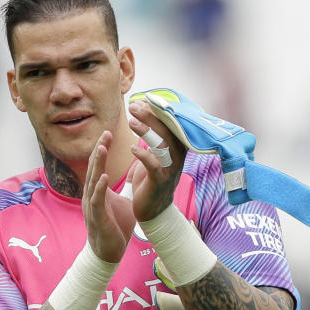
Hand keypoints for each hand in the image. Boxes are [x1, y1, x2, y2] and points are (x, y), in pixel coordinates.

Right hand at [83, 130, 135, 261]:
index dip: (103, 149)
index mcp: (99, 190)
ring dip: (97, 165)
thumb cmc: (116, 225)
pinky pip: (97, 201)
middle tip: (105, 133)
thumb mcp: (125, 200)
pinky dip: (100, 189)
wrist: (110, 251)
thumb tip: (138, 169)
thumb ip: (129, 184)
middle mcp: (93, 195)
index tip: (108, 133)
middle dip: (99, 150)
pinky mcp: (97, 218)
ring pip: (93, 181)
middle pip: (94, 168)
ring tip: (102, 149)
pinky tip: (104, 178)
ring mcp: (93, 206)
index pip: (99, 165)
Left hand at [127, 100, 186, 221]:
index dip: (157, 111)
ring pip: (162, 145)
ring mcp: (171, 169)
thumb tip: (144, 111)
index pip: (171, 124)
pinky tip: (132, 147)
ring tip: (131, 122)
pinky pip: (153, 165)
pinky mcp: (160, 181)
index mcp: (178, 148)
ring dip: (146, 131)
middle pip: (167, 130)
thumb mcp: (156, 154)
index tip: (141, 100)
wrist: (154, 209)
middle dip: (150, 116)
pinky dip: (143, 154)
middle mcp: (178, 157)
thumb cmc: (152, 177)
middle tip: (133, 106)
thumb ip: (153, 135)